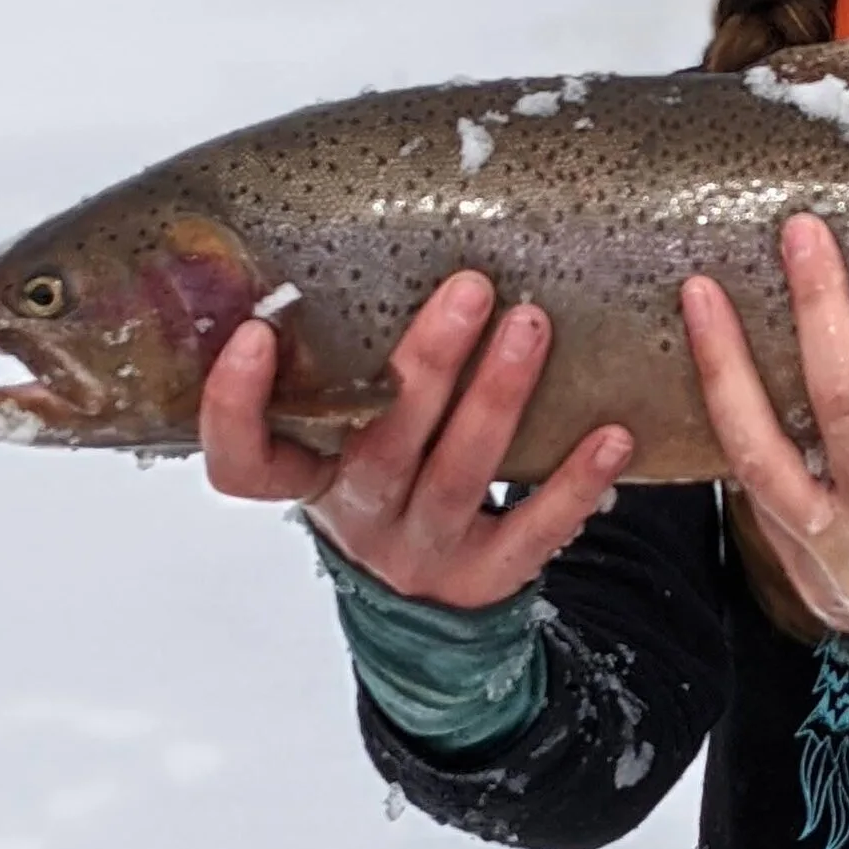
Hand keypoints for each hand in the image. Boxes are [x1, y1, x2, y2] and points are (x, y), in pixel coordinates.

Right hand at [200, 270, 632, 608]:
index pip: (245, 462)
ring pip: (458, 475)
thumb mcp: (349, 441)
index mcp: (310, 477)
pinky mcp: (488, 577)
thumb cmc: (391, 483)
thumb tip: (387, 240)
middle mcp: (360, 516)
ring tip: (532, 325)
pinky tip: (613, 435)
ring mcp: (424, 551)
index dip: (235, 407)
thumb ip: (353, 372)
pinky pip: (534, 531)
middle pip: (380, 444)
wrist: (428, 608)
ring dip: (497, 398)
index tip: (255, 334)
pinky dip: (575, 483)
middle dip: (427, 363)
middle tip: (471, 287)